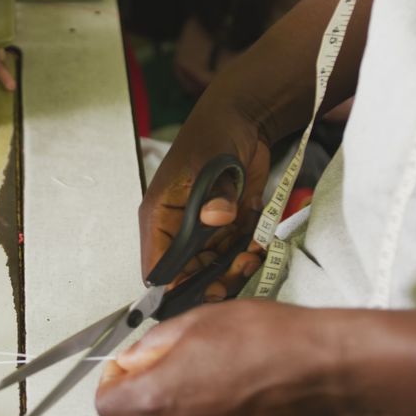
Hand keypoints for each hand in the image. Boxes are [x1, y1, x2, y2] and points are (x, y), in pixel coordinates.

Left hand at [95, 301, 348, 415]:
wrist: (327, 371)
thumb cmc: (270, 340)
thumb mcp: (199, 320)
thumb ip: (155, 343)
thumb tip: (134, 356)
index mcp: (158, 397)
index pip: (107, 405)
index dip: (114, 382)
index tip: (130, 367)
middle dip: (142, 395)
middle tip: (170, 365)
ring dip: (174, 411)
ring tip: (208, 377)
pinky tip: (229, 397)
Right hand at [140, 101, 269, 299]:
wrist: (245, 119)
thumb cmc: (216, 134)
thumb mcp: (213, 161)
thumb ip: (216, 194)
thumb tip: (216, 216)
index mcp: (160, 216)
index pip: (157, 267)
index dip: (174, 289)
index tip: (202, 296)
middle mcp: (177, 228)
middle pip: (187, 275)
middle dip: (213, 280)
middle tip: (237, 272)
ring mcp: (202, 229)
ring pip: (212, 269)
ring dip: (233, 269)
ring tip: (251, 257)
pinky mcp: (224, 227)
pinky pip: (233, 254)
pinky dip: (246, 255)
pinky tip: (258, 246)